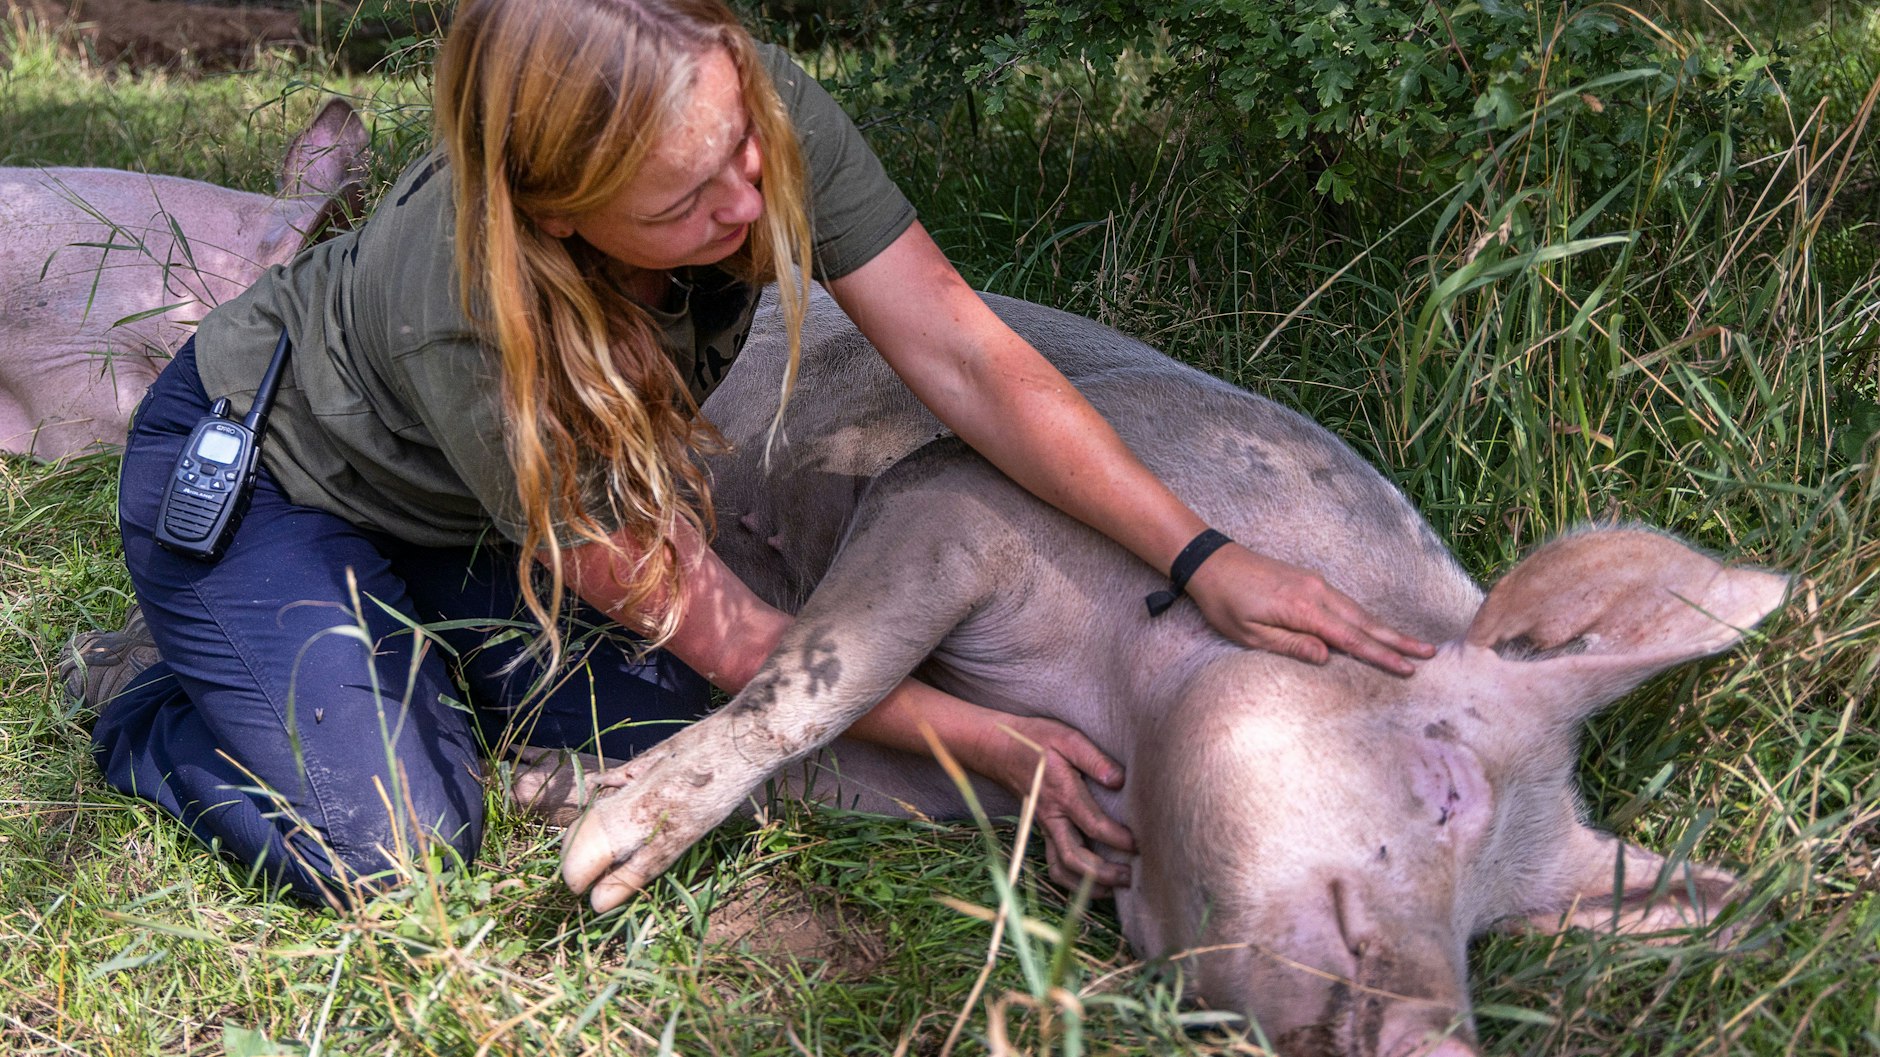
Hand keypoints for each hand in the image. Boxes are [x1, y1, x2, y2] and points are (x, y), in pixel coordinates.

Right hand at [962, 715, 1135, 894]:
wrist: (998, 748)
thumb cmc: (1036, 740)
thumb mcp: (1067, 738)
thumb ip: (1094, 759)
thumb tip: (1119, 780)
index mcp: (1062, 794)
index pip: (1093, 824)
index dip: (1117, 839)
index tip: (1138, 844)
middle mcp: (1051, 817)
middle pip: (1074, 857)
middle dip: (1104, 873)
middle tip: (1131, 877)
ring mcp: (1045, 827)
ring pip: (1061, 868)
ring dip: (1087, 884)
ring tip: (1115, 889)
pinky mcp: (1043, 830)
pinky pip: (1054, 863)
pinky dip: (1072, 880)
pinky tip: (1092, 884)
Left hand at [1183, 542, 1435, 675]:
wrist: (1211, 561)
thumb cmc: (1224, 602)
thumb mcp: (1249, 633)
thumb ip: (1290, 645)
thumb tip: (1328, 657)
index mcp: (1302, 609)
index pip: (1350, 638)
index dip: (1381, 655)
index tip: (1408, 668)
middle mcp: (1316, 592)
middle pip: (1365, 621)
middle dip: (1398, 639)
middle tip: (1430, 653)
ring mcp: (1315, 583)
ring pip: (1358, 610)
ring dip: (1385, 628)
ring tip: (1412, 643)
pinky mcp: (1310, 580)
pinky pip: (1345, 602)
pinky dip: (1365, 617)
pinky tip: (1374, 627)